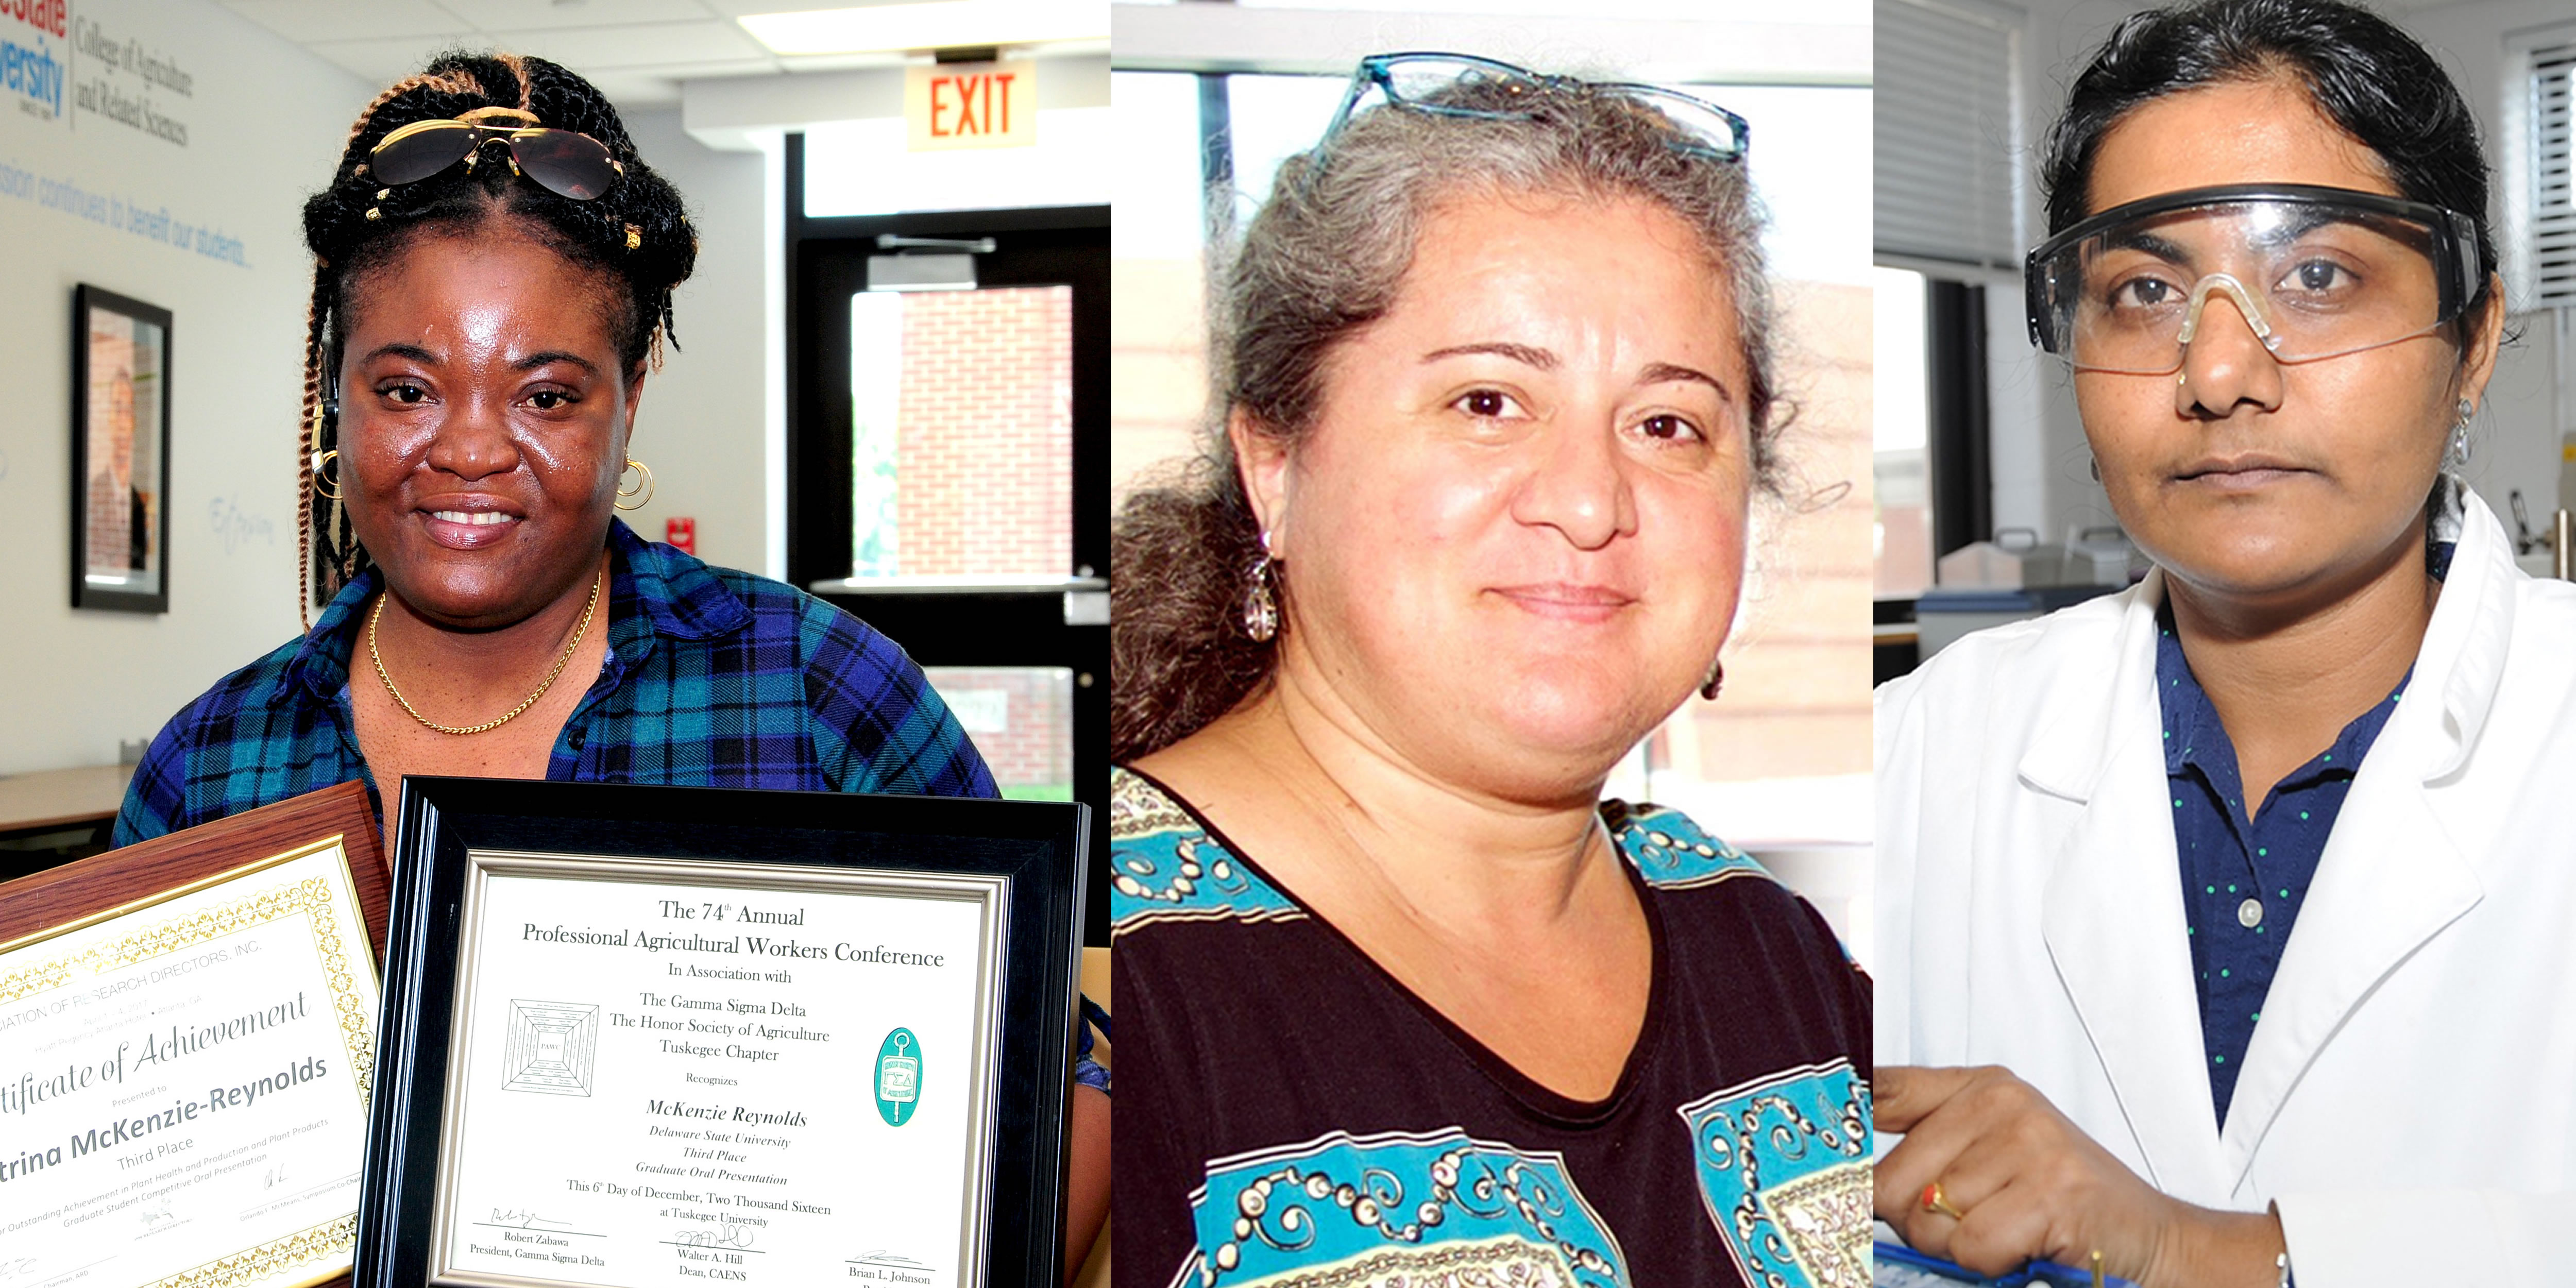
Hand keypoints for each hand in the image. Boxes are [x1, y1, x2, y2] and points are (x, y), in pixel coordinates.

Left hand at [1874, 1065, 2283, 1287]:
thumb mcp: (1992, 1154)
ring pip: (1927, 1219)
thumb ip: (1926, 1152)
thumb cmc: (2061, 1201)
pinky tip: (2026, 1246)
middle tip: (1971, 1224)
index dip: (1837, 1123)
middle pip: (1889, 1181)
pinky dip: (1990, 1263)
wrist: (2150, 1237)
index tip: (1808, 1147)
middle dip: (1917, 1223)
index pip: (1880, 1089)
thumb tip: (1843, 1175)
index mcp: (1979, 1087)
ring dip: (1958, 1248)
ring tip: (2007, 1232)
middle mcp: (1999, 1102)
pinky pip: (1970, 1246)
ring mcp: (2026, 1142)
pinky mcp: (2049, 1189)